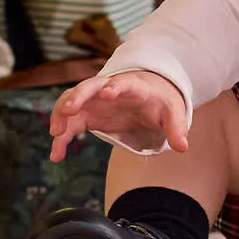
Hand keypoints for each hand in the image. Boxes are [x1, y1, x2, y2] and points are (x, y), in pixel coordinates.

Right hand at [48, 70, 188, 161]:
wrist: (149, 95)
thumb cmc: (160, 101)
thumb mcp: (172, 112)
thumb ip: (176, 128)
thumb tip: (183, 147)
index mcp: (134, 87)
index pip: (124, 83)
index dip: (116, 86)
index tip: (108, 92)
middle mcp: (108, 89)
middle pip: (89, 87)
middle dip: (77, 96)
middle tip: (67, 110)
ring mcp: (95, 100)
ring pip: (72, 101)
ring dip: (61, 115)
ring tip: (55, 134)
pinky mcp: (87, 114)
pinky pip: (69, 122)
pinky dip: (61, 136)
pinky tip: (56, 155)